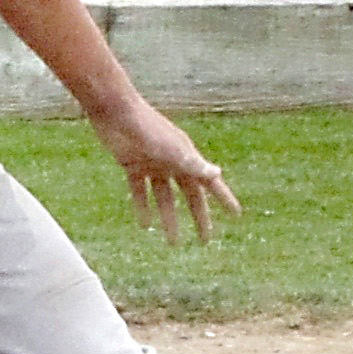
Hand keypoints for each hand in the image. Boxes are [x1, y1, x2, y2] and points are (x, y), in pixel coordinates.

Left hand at [89, 96, 238, 244]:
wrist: (116, 111)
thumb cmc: (147, 128)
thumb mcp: (171, 150)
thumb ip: (191, 163)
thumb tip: (218, 173)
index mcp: (187, 157)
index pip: (211, 182)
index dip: (224, 198)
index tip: (236, 215)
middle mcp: (173, 162)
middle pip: (190, 196)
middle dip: (199, 217)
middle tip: (205, 240)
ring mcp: (153, 164)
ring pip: (165, 198)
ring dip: (169, 219)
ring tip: (173, 243)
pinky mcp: (132, 165)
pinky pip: (140, 191)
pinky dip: (143, 207)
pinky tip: (144, 226)